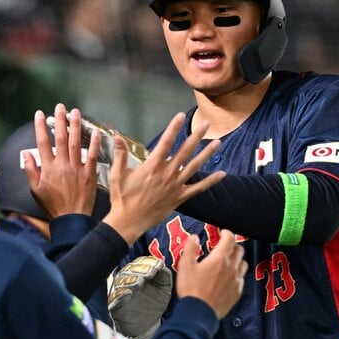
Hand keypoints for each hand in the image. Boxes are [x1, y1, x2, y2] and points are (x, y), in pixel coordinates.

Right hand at [23, 103, 100, 218]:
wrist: (70, 219)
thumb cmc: (53, 206)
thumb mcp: (35, 190)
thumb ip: (31, 171)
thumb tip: (27, 155)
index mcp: (48, 168)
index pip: (42, 142)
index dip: (40, 126)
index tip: (40, 114)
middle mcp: (62, 165)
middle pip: (60, 138)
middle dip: (60, 120)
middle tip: (60, 107)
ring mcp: (76, 169)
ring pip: (76, 143)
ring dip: (75, 126)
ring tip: (75, 112)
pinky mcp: (89, 174)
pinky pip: (92, 155)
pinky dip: (94, 143)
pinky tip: (95, 131)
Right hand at [102, 112, 224, 244]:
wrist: (129, 222)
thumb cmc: (122, 198)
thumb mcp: (116, 174)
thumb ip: (120, 154)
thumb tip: (116, 136)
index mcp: (152, 166)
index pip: (165, 142)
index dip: (174, 128)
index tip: (181, 116)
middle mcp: (167, 174)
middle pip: (185, 151)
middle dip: (196, 136)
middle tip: (206, 124)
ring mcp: (175, 186)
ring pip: (194, 166)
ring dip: (207, 154)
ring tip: (217, 142)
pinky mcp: (180, 197)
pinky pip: (198, 188)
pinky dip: (211, 181)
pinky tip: (222, 174)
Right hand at [175, 231, 245, 318]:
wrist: (199, 313)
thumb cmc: (192, 290)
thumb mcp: (185, 266)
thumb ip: (191, 248)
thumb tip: (194, 237)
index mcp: (219, 259)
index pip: (230, 238)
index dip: (227, 232)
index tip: (222, 233)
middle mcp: (231, 268)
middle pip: (239, 249)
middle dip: (232, 245)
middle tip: (224, 246)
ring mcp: (236, 280)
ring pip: (243, 263)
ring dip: (237, 259)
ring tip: (228, 261)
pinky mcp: (237, 292)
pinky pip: (241, 278)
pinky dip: (237, 274)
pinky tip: (229, 277)